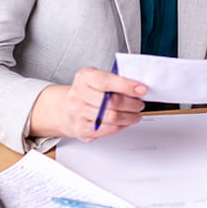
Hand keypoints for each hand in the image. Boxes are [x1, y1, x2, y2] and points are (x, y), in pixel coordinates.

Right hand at [29, 66, 146, 140]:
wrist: (64, 108)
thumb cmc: (86, 91)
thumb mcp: (97, 78)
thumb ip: (115, 80)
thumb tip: (138, 87)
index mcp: (84, 77)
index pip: (107, 81)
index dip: (127, 86)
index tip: (142, 89)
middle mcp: (78, 95)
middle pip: (112, 101)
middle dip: (132, 104)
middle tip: (140, 104)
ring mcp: (78, 113)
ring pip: (112, 117)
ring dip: (129, 116)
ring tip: (136, 114)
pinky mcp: (81, 129)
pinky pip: (107, 129)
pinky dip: (121, 126)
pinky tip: (125, 122)